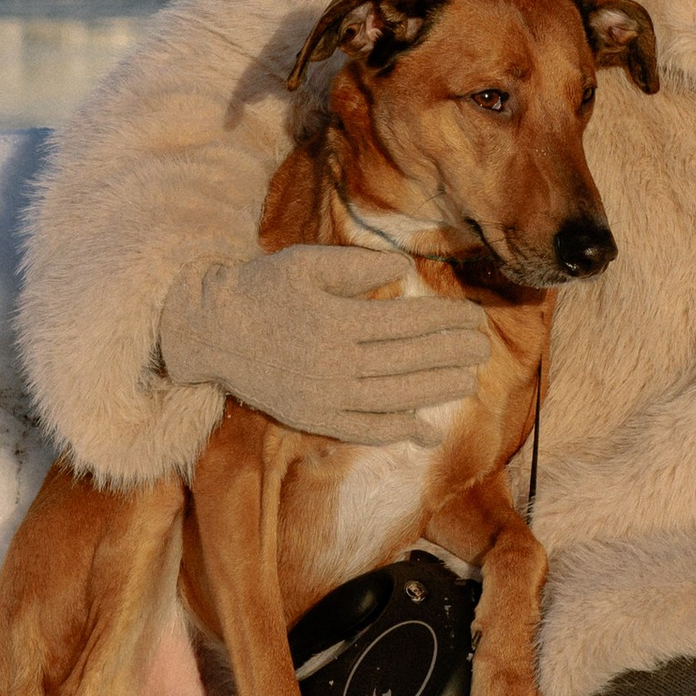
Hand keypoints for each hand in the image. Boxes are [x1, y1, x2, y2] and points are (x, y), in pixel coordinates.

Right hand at [157, 246, 492, 443]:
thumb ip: (357, 266)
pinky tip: (428, 431)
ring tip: (468, 381)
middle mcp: (335, 363)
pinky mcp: (313, 419)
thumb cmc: (262, 288)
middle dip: (450, 354)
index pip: (405, 322)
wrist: (210, 332)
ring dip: (434, 392)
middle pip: (406, 361)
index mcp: (337, 320)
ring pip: (393, 398)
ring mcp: (325, 397)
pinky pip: (364, 430)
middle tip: (485, 348)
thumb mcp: (306, 262)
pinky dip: (398, 432)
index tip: (475, 317)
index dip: (444, 321)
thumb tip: (404, 269)